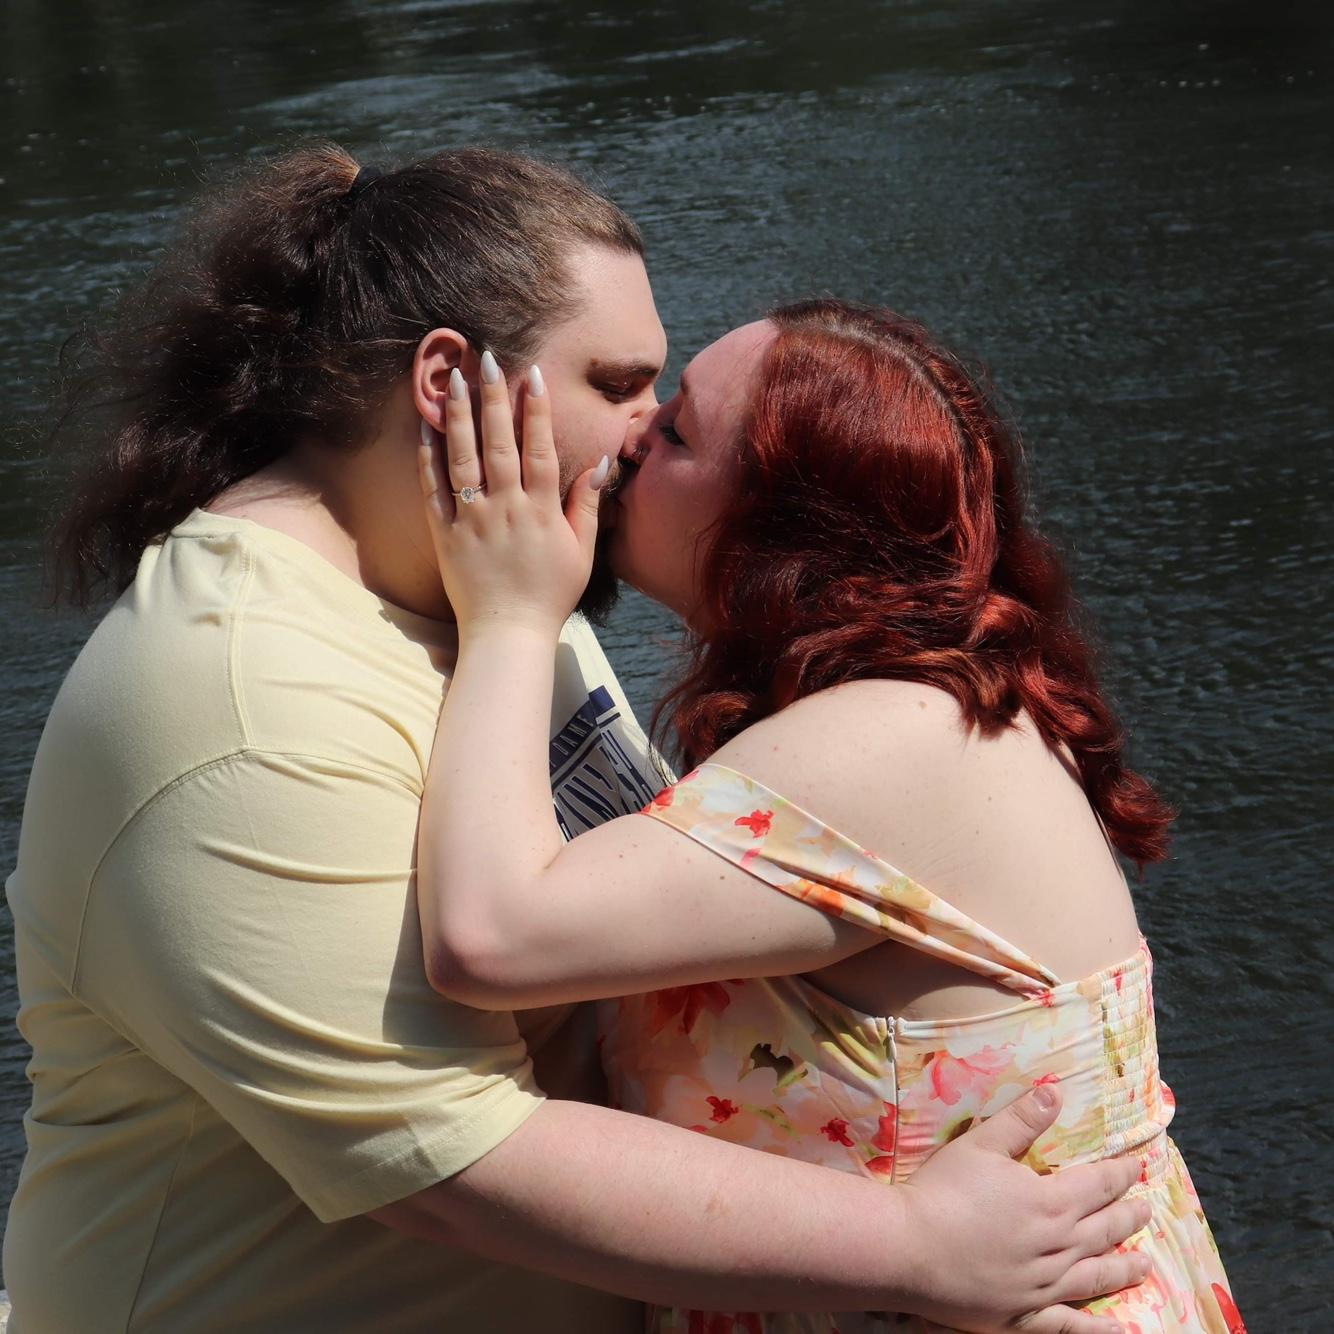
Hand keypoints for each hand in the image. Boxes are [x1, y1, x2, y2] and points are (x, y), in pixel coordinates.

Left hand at [419, 355, 606, 636]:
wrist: (507, 635)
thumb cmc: (550, 595)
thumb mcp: (582, 552)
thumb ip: (587, 505)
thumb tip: (601, 462)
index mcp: (542, 512)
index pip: (541, 450)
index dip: (537, 410)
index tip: (532, 375)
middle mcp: (506, 509)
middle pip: (499, 444)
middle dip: (494, 398)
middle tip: (487, 358)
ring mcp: (472, 520)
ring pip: (464, 458)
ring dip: (459, 416)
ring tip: (453, 379)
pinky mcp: (445, 535)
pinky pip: (434, 489)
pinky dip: (428, 457)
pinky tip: (426, 426)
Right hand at [898, 1082, 1149, 1332]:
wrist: (910, 1247)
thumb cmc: (943, 1190)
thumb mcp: (980, 1144)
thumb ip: (1021, 1120)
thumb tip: (1056, 1093)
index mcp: (1050, 1201)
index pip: (1098, 1184)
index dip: (1120, 1174)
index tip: (1137, 1167)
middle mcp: (1057, 1245)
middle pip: (1104, 1229)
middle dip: (1127, 1216)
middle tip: (1147, 1210)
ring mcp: (1044, 1286)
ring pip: (1096, 1275)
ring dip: (1123, 1267)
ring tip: (1145, 1264)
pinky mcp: (1025, 1315)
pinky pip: (1071, 1326)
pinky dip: (1099, 1330)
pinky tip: (1121, 1329)